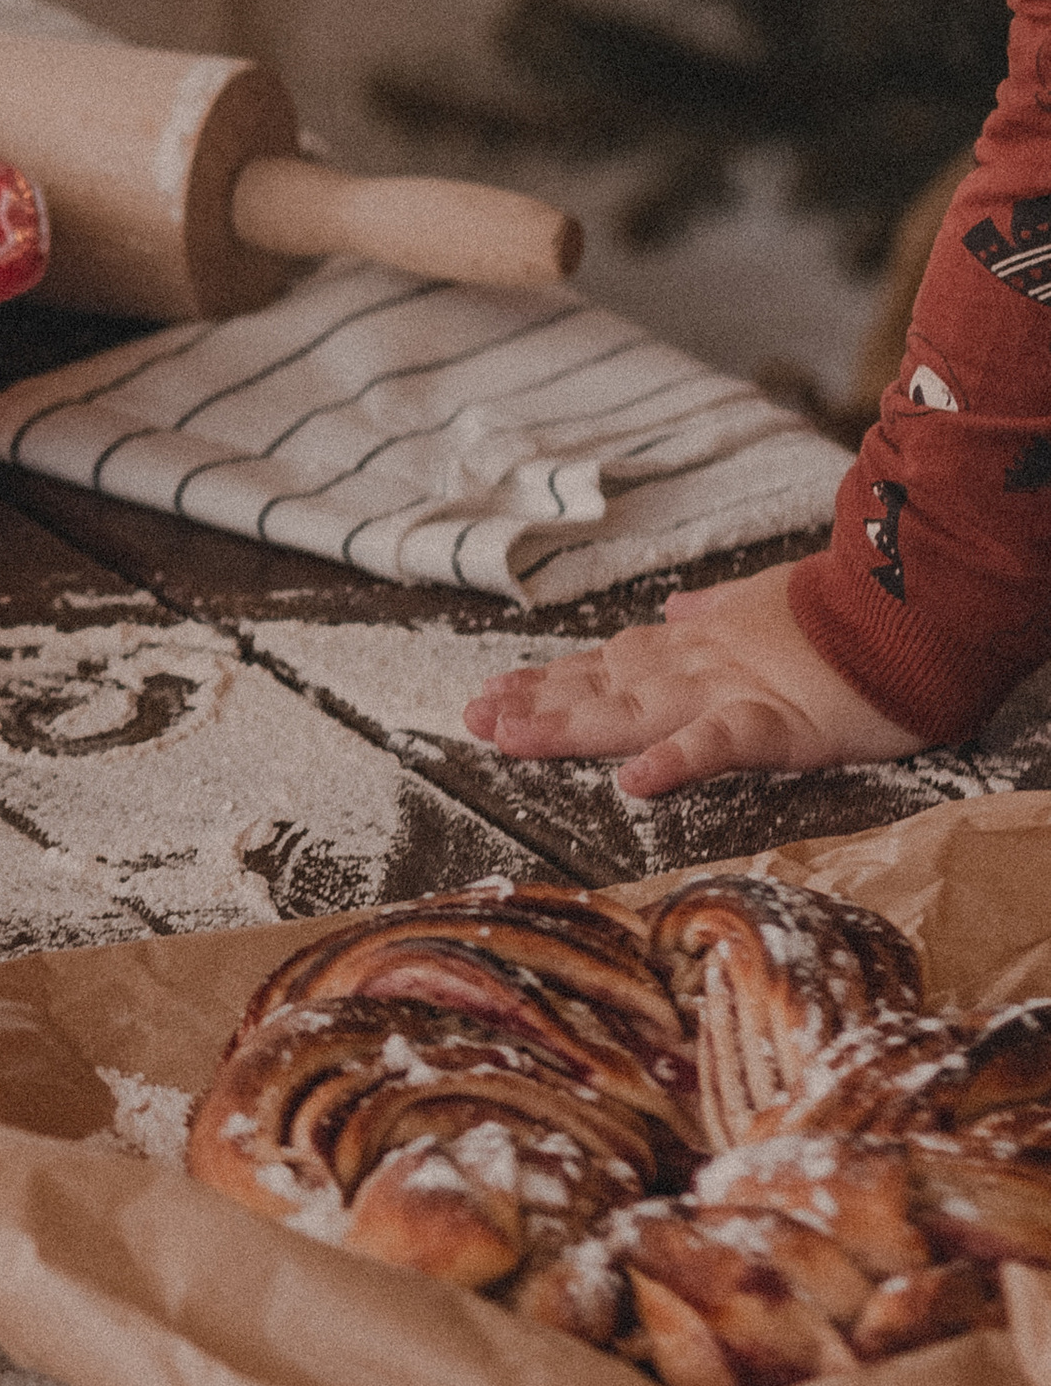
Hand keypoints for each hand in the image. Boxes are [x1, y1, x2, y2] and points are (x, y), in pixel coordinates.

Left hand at [460, 563, 916, 798]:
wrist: (915, 613)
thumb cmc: (848, 618)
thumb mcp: (768, 604)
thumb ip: (715, 610)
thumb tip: (673, 608)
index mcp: (697, 647)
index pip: (607, 664)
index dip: (548, 678)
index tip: (492, 691)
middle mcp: (698, 667)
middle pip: (601, 688)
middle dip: (533, 704)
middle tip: (470, 717)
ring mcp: (732, 692)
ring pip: (635, 710)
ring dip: (568, 723)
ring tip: (507, 737)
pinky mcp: (779, 723)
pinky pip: (721, 743)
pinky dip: (677, 760)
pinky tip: (634, 780)